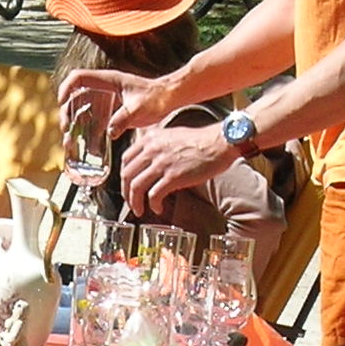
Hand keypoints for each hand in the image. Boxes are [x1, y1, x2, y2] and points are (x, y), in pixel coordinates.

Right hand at [56, 67, 174, 139]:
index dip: (66, 88)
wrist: (172, 98)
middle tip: (66, 129)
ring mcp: (108, 99)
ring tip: (70, 140)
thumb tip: (110, 133)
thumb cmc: (158, 98)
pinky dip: (87, 130)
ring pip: (82, 108)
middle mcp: (104, 88)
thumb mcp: (140, 109)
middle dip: (66, 112)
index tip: (62, 103)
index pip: (78, 78)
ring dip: (74, 123)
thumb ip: (124, 119)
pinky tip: (87, 144)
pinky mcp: (113, 110)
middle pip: (75, 96)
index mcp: (108, 80)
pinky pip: (94, 118)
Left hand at [117, 123, 237, 215]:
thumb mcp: (171, 135)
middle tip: (131, 202)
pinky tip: (157, 208)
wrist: (220, 142)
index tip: (127, 185)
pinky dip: (153, 205)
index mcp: (150, 138)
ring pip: (136, 187)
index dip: (124, 176)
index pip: (125, 159)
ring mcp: (162, 163)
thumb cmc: (201, 140)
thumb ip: (157, 145)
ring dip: (135, 202)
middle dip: (126, 193)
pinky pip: (154, 195)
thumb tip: (149, 160)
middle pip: (127, 175)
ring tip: (140, 210)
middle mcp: (152, 150)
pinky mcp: (173, 176)